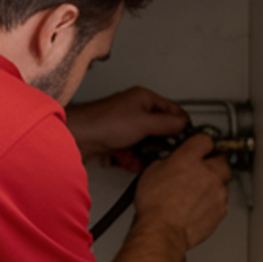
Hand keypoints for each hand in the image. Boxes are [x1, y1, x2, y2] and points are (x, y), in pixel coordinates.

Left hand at [66, 85, 188, 165]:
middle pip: (158, 128)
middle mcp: (135, 109)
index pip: (172, 109)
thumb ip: (168, 124)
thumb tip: (184, 125)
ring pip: (145, 140)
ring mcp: (124, 124)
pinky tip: (130, 163)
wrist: (77, 135)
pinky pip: (131, 148)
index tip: (185, 139)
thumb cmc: (104, 122)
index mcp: (144, 98)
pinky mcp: (115, 138)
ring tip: (144, 159)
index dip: (180, 124)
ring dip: (145, 152)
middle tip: (163, 152)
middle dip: (160, 142)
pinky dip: (132, 157)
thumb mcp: (145, 123)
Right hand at [133, 133, 230, 252]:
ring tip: (195, 192)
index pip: (205, 140)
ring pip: (222, 181)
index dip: (201, 143)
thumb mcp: (152, 172)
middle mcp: (208, 173)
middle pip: (221, 159)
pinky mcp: (221, 210)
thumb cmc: (155, 205)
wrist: (162, 231)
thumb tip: (170, 161)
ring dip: (212, 184)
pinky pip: (221, 200)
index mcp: (189, 159)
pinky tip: (197, 206)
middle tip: (202, 168)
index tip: (200, 146)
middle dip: (213, 162)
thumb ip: (167, 162)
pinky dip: (212, 201)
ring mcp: (217, 192)